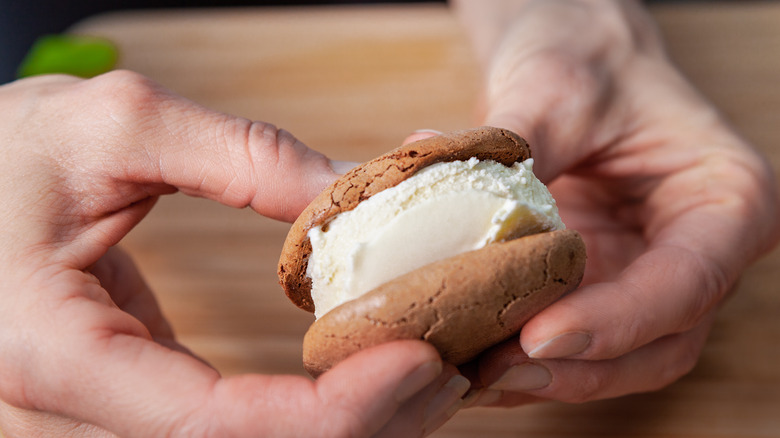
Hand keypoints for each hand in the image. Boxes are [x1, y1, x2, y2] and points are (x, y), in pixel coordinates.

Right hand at [0, 71, 468, 436]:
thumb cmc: (1, 155)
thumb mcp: (118, 127)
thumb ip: (241, 156)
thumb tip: (349, 189)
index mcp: (53, 355)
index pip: (212, 426)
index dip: (330, 411)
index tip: (419, 358)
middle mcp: (66, 418)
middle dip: (358, 427)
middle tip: (448, 371)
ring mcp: (93, 424)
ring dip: (342, 428)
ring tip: (424, 376)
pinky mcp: (125, 407)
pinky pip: (226, 432)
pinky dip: (304, 415)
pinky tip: (359, 374)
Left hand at [453, 0, 779, 404]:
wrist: (573, 63)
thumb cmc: (584, 64)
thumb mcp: (553, 92)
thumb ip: (512, 152)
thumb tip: (439, 200)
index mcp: (724, 198)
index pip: (685, 281)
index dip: (616, 321)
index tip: (541, 336)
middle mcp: (698, 252)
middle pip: (661, 343)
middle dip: (581, 369)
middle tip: (499, 371)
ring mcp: (649, 277)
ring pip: (620, 359)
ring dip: (551, 376)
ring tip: (478, 376)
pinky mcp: (603, 288)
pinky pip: (575, 340)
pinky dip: (528, 357)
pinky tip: (475, 359)